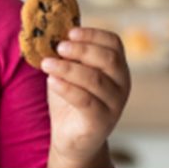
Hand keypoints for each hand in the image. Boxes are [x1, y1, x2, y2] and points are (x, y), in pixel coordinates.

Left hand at [42, 27, 130, 167]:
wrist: (70, 138)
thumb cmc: (71, 99)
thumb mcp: (70, 72)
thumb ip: (68, 54)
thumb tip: (52, 29)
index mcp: (117, 67)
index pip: (114, 43)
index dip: (93, 34)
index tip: (70, 32)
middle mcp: (122, 84)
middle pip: (108, 59)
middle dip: (82, 49)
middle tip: (59, 47)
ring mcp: (114, 104)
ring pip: (95, 79)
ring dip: (68, 68)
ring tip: (46, 63)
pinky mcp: (101, 122)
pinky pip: (85, 100)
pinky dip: (67, 88)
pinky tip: (51, 80)